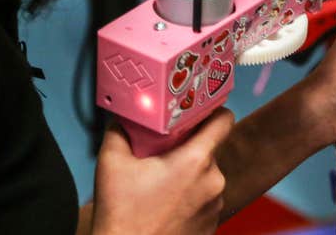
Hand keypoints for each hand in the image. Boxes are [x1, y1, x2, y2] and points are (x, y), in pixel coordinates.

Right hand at [89, 109, 232, 234]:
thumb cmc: (121, 215)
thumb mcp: (111, 163)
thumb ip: (120, 131)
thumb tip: (126, 117)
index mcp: (196, 160)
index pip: (223, 120)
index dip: (212, 111)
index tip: (197, 111)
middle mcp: (214, 181)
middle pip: (209, 150)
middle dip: (187, 149)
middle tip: (161, 155)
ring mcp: (215, 205)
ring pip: (206, 176)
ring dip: (188, 176)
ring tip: (160, 186)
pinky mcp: (212, 224)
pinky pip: (204, 200)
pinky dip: (189, 198)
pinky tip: (166, 205)